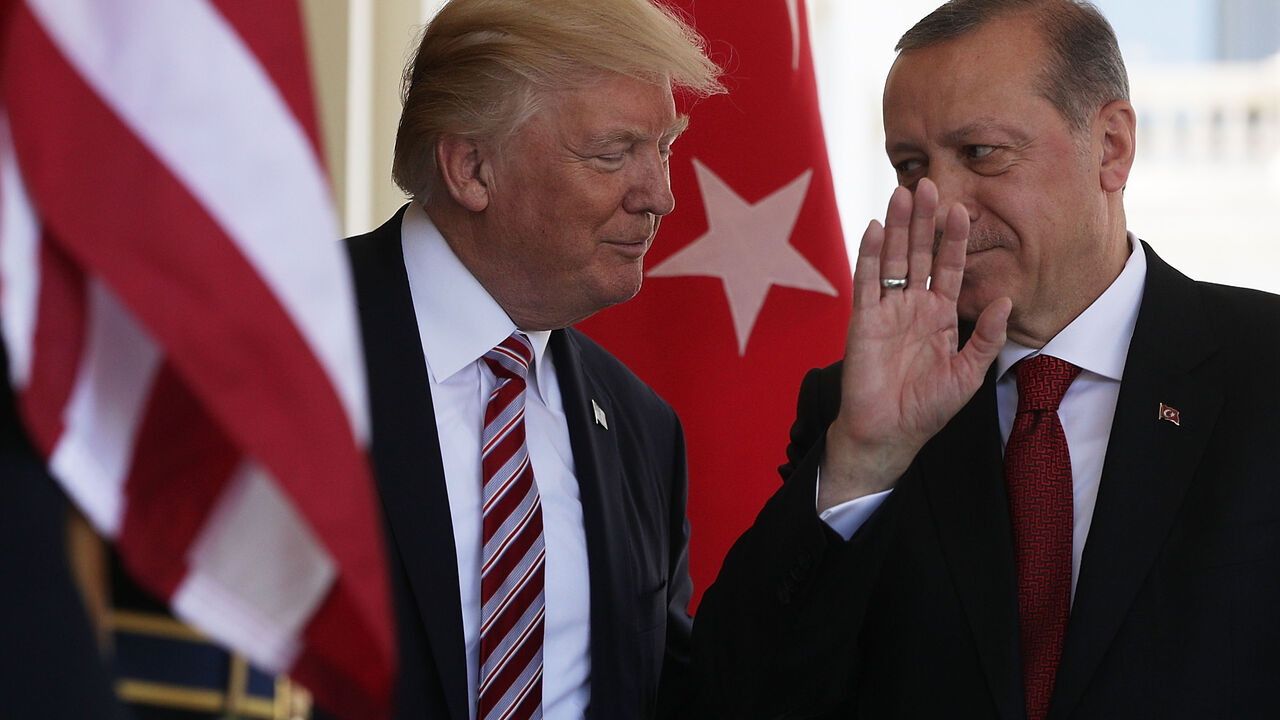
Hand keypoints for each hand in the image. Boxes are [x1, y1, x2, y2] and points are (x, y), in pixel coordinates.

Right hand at [818, 179, 1009, 510]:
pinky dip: (869, 253)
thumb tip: (1005, 299)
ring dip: (896, 227)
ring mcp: (886, 309)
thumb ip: (986, 337)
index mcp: (939, 315)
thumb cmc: (927, 408)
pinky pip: (866, 280)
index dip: (954, 239)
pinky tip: (874, 227)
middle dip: (923, 220)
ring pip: (892, 258)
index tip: (964, 209)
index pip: (948, 267)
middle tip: (928, 184)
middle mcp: (912, 305)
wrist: (888, 433)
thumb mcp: (968, 374)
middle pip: (918, 252)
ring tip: (901, 193)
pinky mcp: (863, 319)